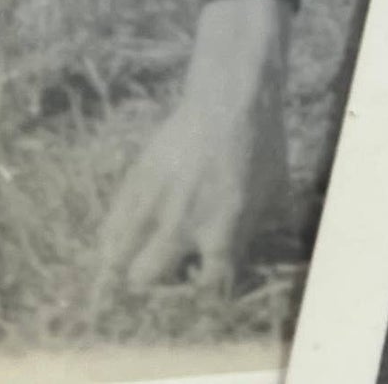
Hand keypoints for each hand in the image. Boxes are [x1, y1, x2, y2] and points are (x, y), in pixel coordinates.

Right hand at [98, 0, 293, 292]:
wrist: (232, 96)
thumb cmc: (262, 142)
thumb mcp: (275, 189)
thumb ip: (266, 226)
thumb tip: (269, 248)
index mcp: (222, 230)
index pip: (207, 286)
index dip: (206, 290)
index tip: (204, 281)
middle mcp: (183, 223)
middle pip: (147, 278)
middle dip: (152, 284)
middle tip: (159, 276)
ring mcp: (155, 200)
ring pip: (119, 254)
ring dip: (122, 264)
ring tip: (125, 267)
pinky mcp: (138, 177)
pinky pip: (113, 221)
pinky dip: (112, 236)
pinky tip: (115, 242)